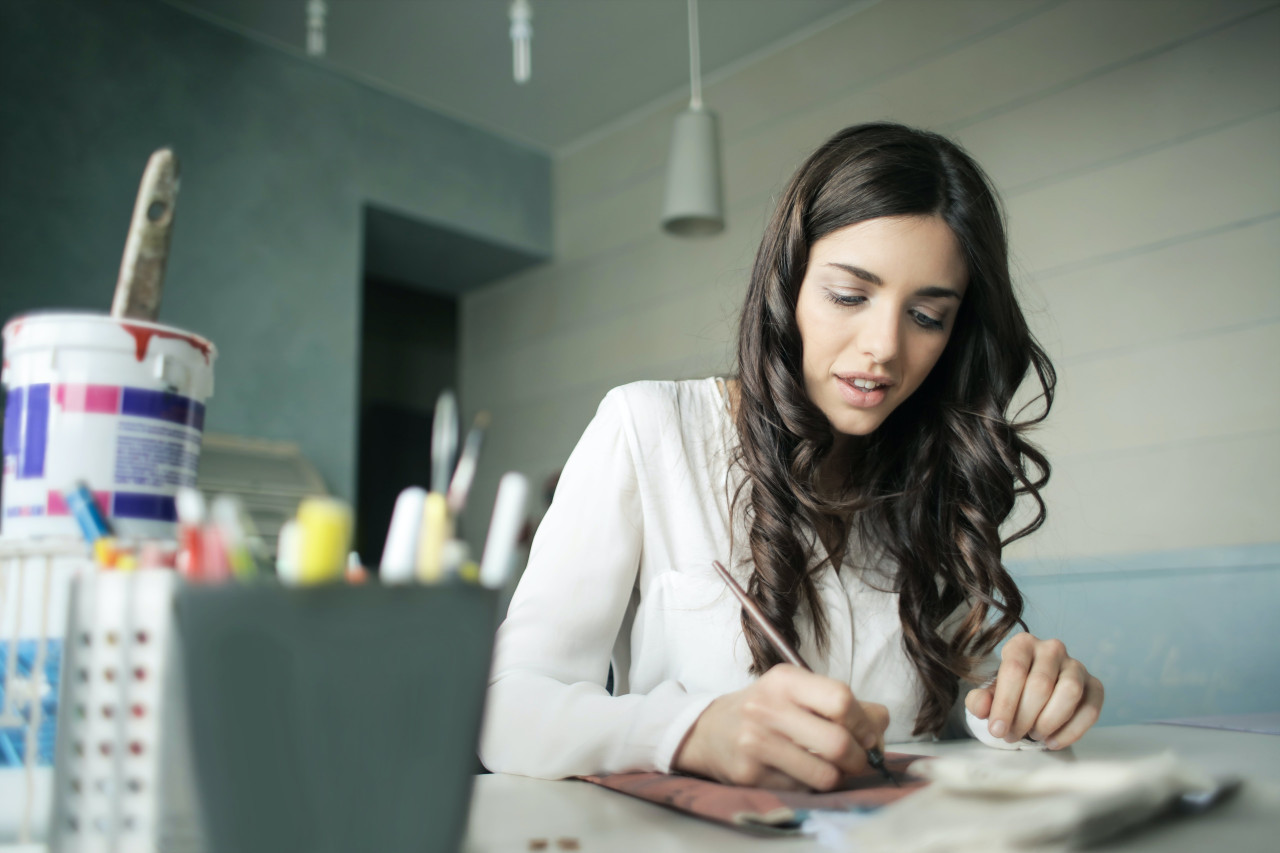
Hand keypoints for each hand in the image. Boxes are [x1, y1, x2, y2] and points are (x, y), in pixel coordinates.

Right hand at [672, 664, 888, 790]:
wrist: (709, 730)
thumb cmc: (764, 709)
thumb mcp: (796, 691)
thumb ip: (840, 702)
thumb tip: (881, 724)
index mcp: (785, 680)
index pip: (842, 700)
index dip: (865, 723)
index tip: (868, 735)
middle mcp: (767, 708)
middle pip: (838, 743)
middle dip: (859, 758)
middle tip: (856, 759)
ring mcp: (755, 742)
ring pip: (825, 775)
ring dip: (838, 776)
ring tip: (830, 768)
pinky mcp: (749, 774)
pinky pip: (802, 789)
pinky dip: (810, 785)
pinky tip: (799, 772)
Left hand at [965, 633, 1103, 749]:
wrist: (1033, 693)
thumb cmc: (1011, 692)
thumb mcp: (990, 694)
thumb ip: (980, 700)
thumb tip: (981, 707)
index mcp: (1022, 644)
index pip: (1014, 670)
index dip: (1005, 704)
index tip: (997, 730)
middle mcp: (1052, 649)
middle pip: (1041, 684)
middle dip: (1024, 717)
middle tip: (1012, 736)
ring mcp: (1077, 666)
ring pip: (1069, 693)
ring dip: (1049, 722)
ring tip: (1033, 734)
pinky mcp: (1095, 685)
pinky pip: (1090, 709)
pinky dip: (1071, 731)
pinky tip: (1052, 741)